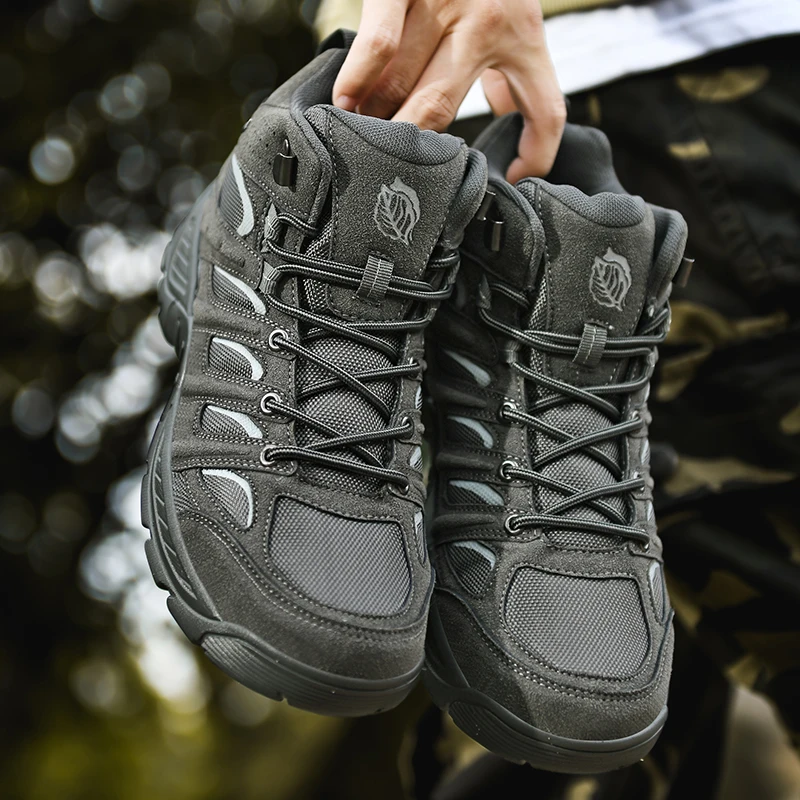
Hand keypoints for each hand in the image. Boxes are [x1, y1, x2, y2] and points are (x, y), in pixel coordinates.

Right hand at [332, 0, 565, 181]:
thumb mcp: (513, 15)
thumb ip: (512, 67)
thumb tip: (502, 111)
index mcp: (522, 33)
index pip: (548, 108)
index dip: (538, 154)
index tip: (514, 181)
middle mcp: (487, 20)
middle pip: (440, 110)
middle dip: (410, 148)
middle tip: (393, 172)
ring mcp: (443, 1)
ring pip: (402, 86)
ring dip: (376, 121)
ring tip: (362, 141)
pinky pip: (378, 46)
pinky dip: (357, 81)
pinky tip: (346, 102)